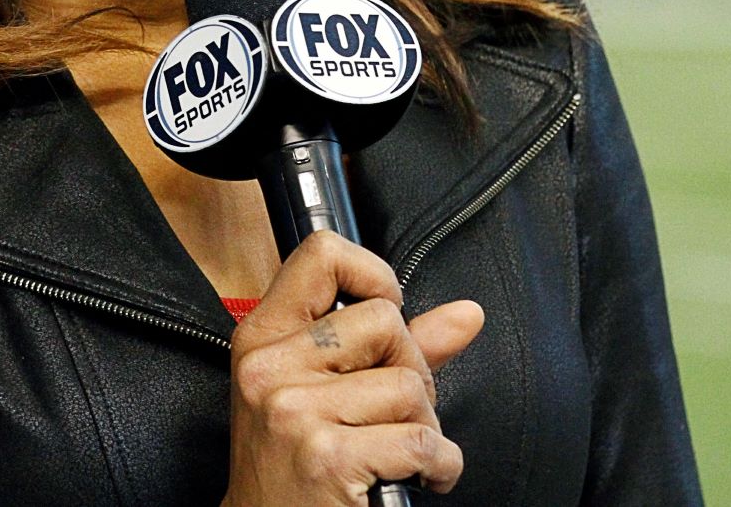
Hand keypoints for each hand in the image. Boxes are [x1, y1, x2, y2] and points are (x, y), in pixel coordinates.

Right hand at [221, 230, 485, 506]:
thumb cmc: (294, 466)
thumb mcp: (320, 393)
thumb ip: (394, 348)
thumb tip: (468, 314)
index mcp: (263, 337)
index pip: (321, 255)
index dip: (372, 274)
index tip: (387, 310)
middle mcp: (270, 367)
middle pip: (384, 321)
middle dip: (412, 369)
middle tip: (397, 410)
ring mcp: (294, 412)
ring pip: (408, 385)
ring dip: (426, 425)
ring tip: (403, 450)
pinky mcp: (327, 459)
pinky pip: (420, 439)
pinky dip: (439, 464)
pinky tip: (420, 476)